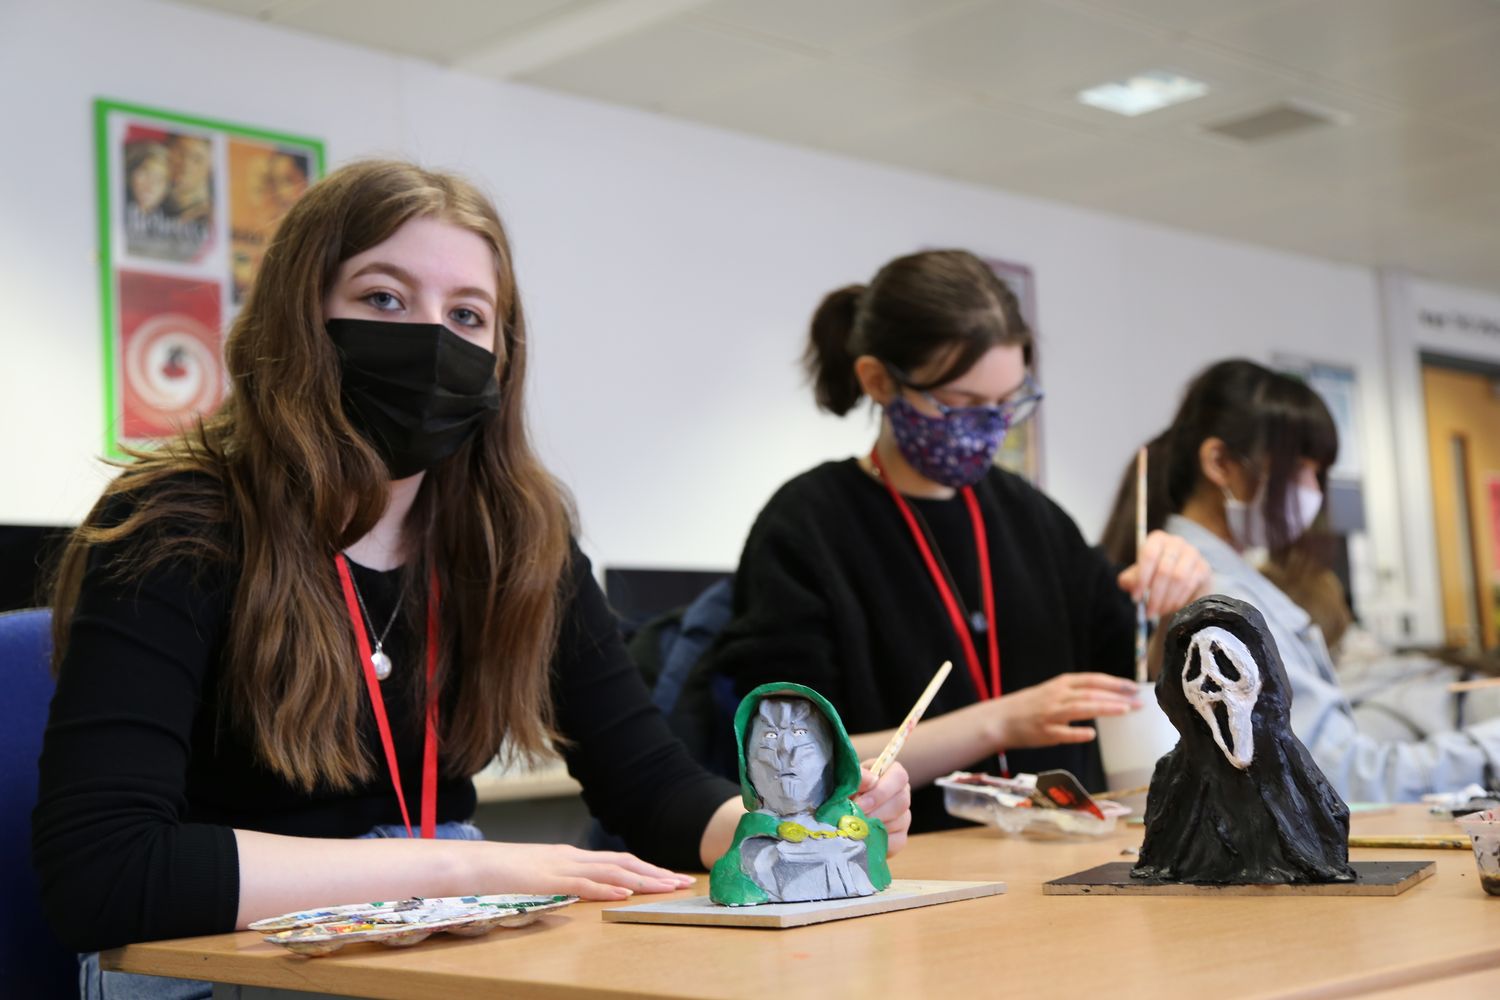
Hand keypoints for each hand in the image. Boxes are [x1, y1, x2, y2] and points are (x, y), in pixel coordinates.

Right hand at [475, 843, 695, 900]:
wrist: (468, 865)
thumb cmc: (498, 875)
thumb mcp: (536, 878)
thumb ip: (558, 884)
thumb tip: (578, 896)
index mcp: (569, 857)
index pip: (616, 861)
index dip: (645, 868)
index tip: (669, 877)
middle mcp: (570, 857)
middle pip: (622, 862)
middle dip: (654, 872)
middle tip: (682, 882)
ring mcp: (559, 866)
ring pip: (610, 870)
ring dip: (642, 879)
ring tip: (666, 887)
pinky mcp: (546, 879)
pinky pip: (582, 883)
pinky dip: (606, 887)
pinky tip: (626, 892)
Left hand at [853, 761, 911, 854]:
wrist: (841, 811)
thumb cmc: (846, 789)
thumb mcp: (849, 779)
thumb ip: (859, 776)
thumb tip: (870, 780)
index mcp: (892, 774)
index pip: (899, 776)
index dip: (881, 790)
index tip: (860, 801)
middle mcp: (902, 794)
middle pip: (902, 801)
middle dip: (876, 811)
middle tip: (855, 817)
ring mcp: (904, 817)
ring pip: (899, 822)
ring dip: (875, 825)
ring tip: (855, 826)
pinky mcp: (900, 837)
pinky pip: (896, 842)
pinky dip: (878, 841)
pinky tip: (863, 838)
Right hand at [992, 673, 1141, 747]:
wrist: (999, 719)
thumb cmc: (1029, 706)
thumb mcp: (1052, 691)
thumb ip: (1076, 693)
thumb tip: (1107, 696)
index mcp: (1060, 684)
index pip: (1093, 680)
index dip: (1115, 683)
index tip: (1135, 687)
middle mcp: (1057, 696)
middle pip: (1091, 693)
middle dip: (1117, 696)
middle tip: (1139, 702)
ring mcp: (1050, 714)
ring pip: (1080, 708)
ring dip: (1103, 708)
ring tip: (1125, 711)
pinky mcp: (1043, 732)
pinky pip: (1062, 733)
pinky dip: (1076, 733)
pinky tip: (1090, 735)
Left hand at [1117, 530, 1212, 617]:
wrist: (1181, 582)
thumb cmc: (1155, 576)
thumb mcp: (1139, 576)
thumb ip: (1129, 579)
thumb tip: (1128, 584)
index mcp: (1157, 539)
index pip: (1149, 555)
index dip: (1141, 578)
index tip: (1136, 598)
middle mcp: (1177, 542)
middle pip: (1164, 569)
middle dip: (1155, 595)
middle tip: (1148, 611)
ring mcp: (1193, 554)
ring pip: (1179, 578)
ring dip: (1167, 599)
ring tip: (1159, 611)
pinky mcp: (1204, 568)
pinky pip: (1190, 585)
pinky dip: (1179, 599)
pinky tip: (1172, 608)